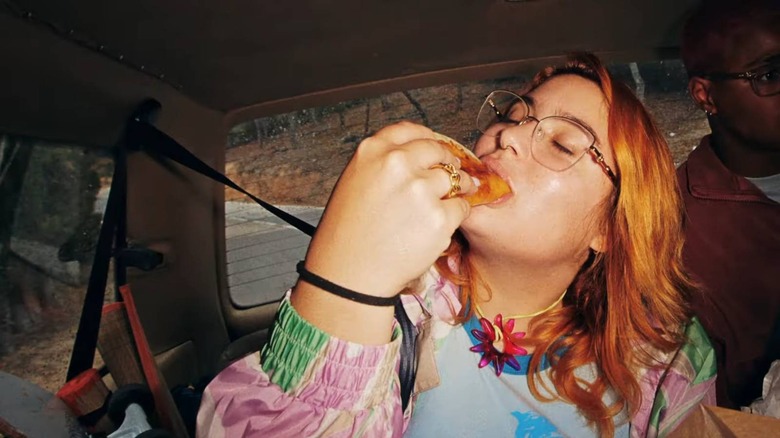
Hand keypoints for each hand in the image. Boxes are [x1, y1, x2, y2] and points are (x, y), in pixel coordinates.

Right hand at [303, 122, 474, 297]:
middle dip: (449, 163)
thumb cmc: (347, 235)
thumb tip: (416, 158)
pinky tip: (440, 226)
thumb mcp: (354, 183)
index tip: (437, 148)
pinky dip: (457, 216)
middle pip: (439, 151)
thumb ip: (382, 164)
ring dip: (459, 189)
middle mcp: (397, 164)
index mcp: (372, 151)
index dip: (429, 139)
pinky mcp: (439, 217)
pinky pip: (462, 208)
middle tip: (453, 176)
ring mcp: (420, 189)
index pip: (411, 130)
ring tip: (449, 202)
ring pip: (456, 179)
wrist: (349, 274)